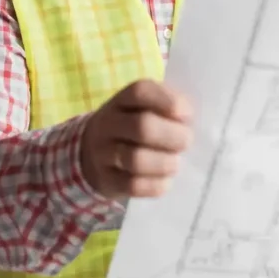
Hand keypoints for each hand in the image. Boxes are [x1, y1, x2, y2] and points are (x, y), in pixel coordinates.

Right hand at [79, 79, 192, 199]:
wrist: (90, 154)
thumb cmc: (130, 128)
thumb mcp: (141, 109)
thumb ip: (167, 107)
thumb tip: (187, 118)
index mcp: (121, 101)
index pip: (140, 92)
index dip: (168, 101)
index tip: (187, 115)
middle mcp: (108, 124)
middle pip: (142, 127)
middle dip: (173, 136)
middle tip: (186, 142)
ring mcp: (103, 153)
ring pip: (136, 159)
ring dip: (164, 163)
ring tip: (174, 163)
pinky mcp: (106, 180)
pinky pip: (133, 185)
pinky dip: (156, 185)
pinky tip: (164, 180)